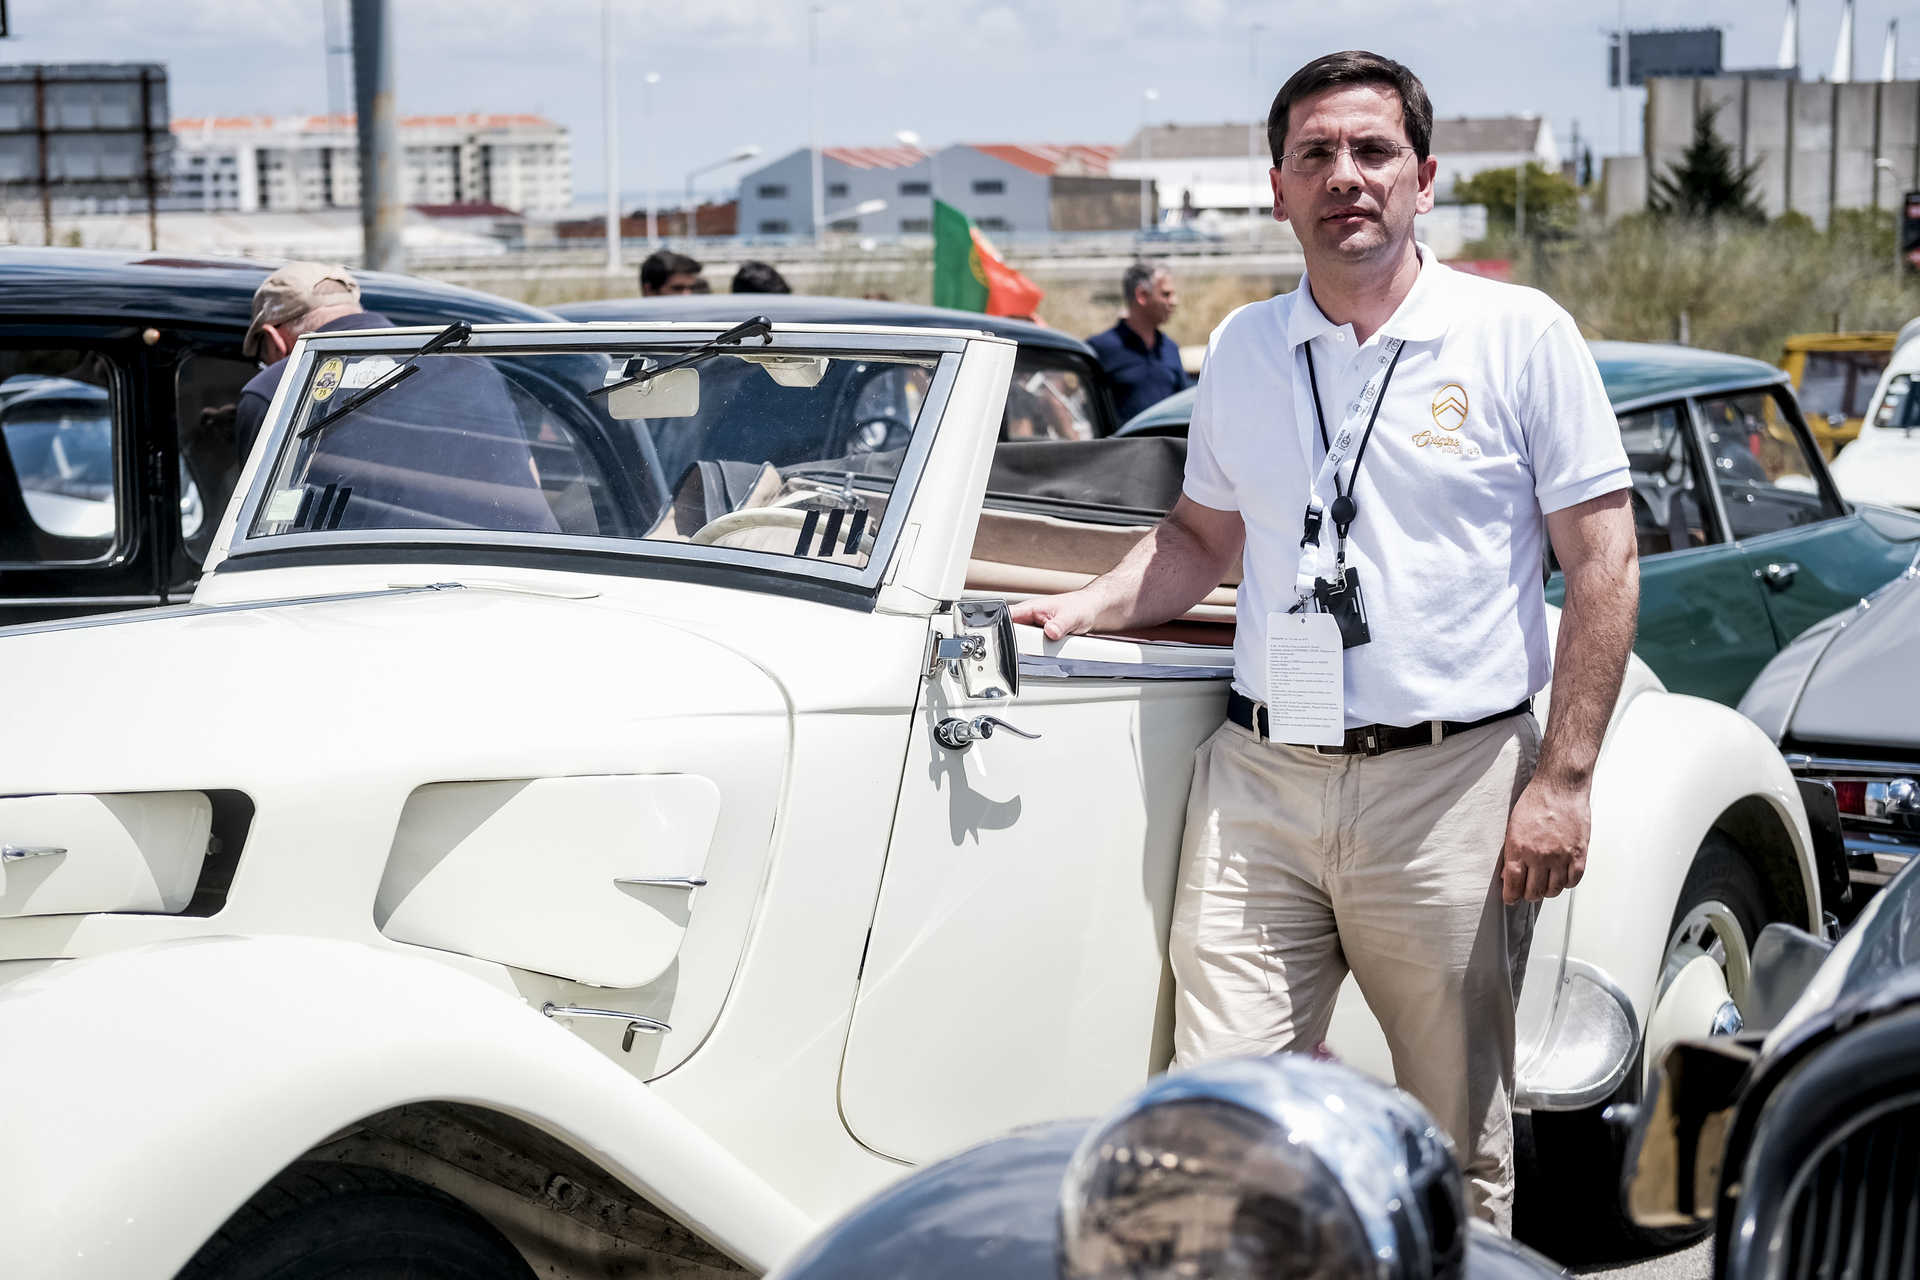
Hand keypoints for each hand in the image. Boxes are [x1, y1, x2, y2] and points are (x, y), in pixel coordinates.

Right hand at [1010, 592, 1099, 641]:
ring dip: (1028, 648)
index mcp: (1031, 607)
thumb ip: (1059, 625)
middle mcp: (1030, 616)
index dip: (1001, 628)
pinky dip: (1036, 650)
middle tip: (1027, 650)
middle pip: (1011, 632)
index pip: (1006, 616)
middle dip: (1015, 643)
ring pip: (1022, 641)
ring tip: (1041, 650)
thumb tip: (1050, 632)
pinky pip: (1032, 644)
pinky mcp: (1040, 634)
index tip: (1006, 642)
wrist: (1090, 608)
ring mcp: (1034, 626)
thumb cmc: (1080, 606)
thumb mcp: (1071, 617)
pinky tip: (1045, 652)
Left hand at [1500, 775, 1589, 903]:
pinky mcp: (1579, 854)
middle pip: (1533, 891)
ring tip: (1545, 885)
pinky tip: (1562, 877)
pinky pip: (1573, 880)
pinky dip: (1567, 883)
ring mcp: (1561, 856)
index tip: (1511, 899)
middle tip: (1528, 891)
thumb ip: (1512, 852)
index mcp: (1519, 848)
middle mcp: (1540, 856)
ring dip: (1548, 891)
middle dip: (1528, 895)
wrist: (1560, 787)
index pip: (1513, 884)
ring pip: (1554, 890)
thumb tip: (1508, 873)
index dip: (1511, 896)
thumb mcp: (1513, 826)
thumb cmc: (1536, 801)